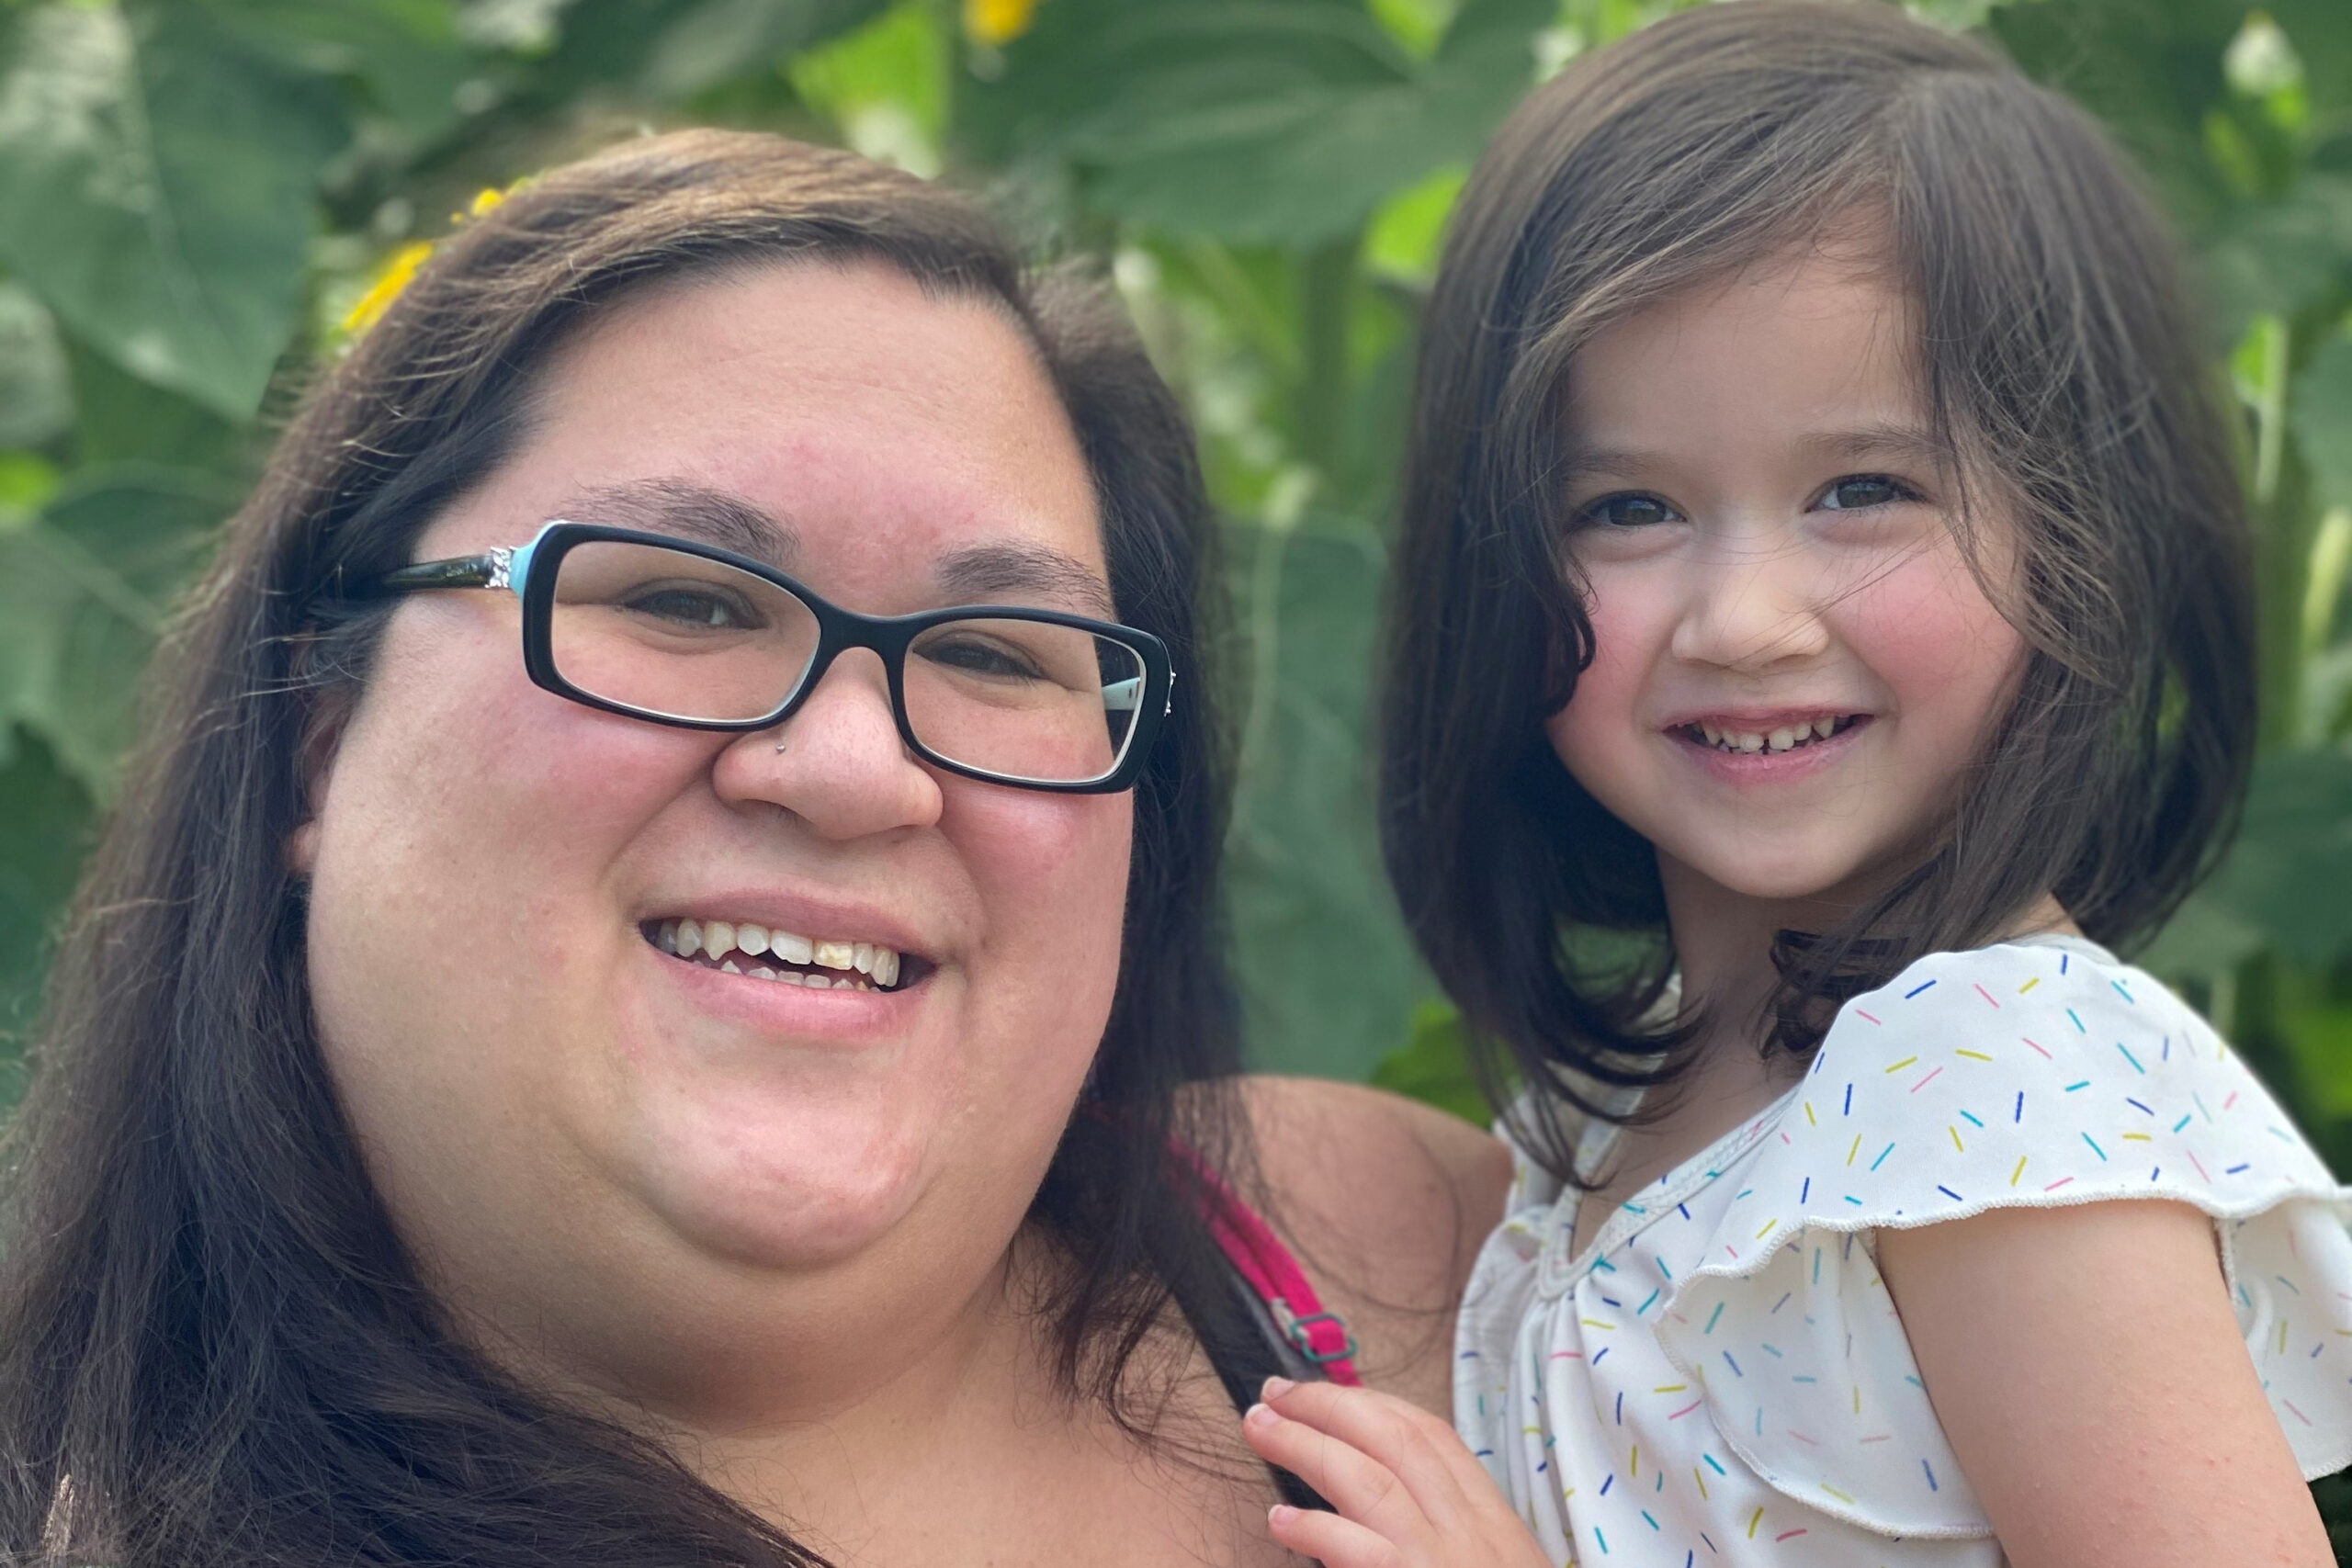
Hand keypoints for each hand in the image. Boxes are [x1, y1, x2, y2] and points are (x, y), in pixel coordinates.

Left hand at [1239, 1376, 1552, 1567]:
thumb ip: (1453, 1533)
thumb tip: (1381, 1496)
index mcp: (1493, 1523)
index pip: (1432, 1437)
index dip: (1373, 1404)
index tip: (1327, 1392)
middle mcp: (1469, 1534)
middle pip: (1392, 1441)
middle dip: (1329, 1406)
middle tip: (1273, 1394)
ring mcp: (1440, 1563)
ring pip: (1366, 1480)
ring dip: (1305, 1446)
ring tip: (1260, 1431)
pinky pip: (1355, 1551)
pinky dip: (1314, 1529)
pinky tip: (1280, 1521)